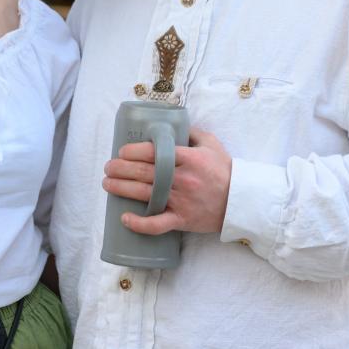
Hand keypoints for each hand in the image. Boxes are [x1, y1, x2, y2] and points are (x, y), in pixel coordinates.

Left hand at [102, 127, 231, 234]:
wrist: (240, 200)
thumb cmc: (225, 170)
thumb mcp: (211, 143)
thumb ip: (191, 132)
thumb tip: (171, 124)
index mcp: (188, 158)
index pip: (154, 152)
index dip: (133, 151)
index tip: (121, 151)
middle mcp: (181, 179)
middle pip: (144, 172)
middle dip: (121, 168)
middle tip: (108, 167)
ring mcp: (181, 201)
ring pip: (145, 194)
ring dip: (122, 189)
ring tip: (107, 184)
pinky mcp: (182, 220)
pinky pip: (157, 225)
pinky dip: (139, 224)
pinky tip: (124, 218)